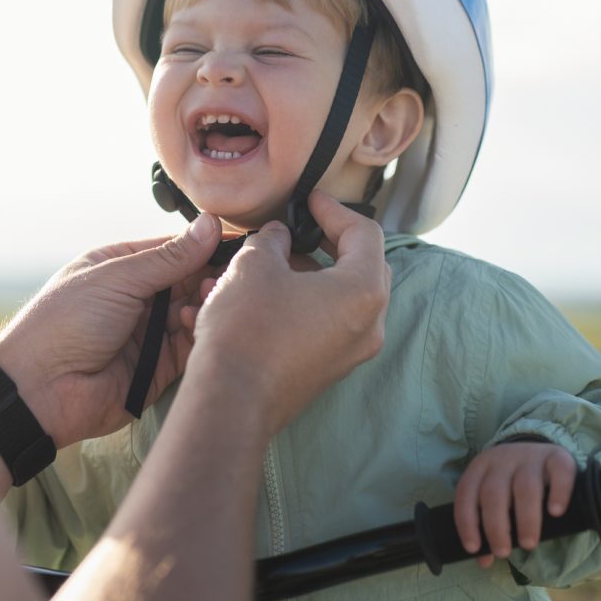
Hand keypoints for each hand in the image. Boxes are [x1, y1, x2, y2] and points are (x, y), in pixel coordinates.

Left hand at [0, 214, 221, 445]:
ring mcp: (149, 333)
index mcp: (122, 268)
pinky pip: (191, 346)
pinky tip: (199, 323)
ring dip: (206, 304)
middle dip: (210, 276)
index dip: (204, 246)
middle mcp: (138, 298)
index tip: (238, 243)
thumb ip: (167, 257)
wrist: (40, 390)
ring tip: (210, 299)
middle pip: (189, 281)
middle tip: (229, 275)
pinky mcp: (159, 368)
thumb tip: (209, 226)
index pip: (174, 250)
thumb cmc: (63, 323)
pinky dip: (200, 334)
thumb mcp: (116, 279)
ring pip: (195, 312)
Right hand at [185, 191, 389, 435]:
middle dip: (327, 243)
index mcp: (363, 291)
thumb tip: (278, 236)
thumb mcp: (255, 264)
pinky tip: (266, 294)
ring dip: (309, 275)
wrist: (230, 400)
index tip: (309, 201)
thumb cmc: (247, 329)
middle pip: (360, 267)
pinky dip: (303, 303)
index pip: (364, 234)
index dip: (334, 209)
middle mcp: (369, 325)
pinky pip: (326, 325)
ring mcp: (351, 353)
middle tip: (299, 229)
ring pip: (340, 298)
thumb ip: (274, 239)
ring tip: (270, 262)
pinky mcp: (328, 371)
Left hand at [453, 441, 576, 563]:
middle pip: (494, 493)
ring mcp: (531, 456)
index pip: (466, 494)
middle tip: (503, 552)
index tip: (474, 548)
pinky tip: (555, 513)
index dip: (467, 522)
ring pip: (526, 486)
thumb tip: (484, 560)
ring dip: (526, 518)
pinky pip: (559, 472)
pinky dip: (558, 493)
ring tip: (528, 544)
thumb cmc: (513, 485)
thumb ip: (488, 527)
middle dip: (496, 527)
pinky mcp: (557, 456)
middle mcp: (503, 458)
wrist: (543, 455)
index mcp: (480, 467)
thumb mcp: (497, 500)